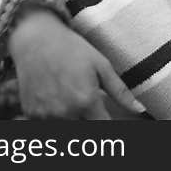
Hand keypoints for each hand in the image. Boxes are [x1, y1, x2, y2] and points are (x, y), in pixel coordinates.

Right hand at [8, 8, 142, 118]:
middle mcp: (64, 113)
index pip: (103, 129)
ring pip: (64, 130)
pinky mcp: (30, 113)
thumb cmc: (72, 48)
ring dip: (71, 120)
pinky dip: (53, 118)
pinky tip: (55, 99)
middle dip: (89, 121)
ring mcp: (45, 115)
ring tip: (70, 99)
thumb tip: (140, 109)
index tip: (106, 116)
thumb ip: (120, 91)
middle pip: (83, 132)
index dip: (107, 125)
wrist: (35, 38)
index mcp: (85, 102)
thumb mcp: (101, 65)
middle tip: (87, 105)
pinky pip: (46, 125)